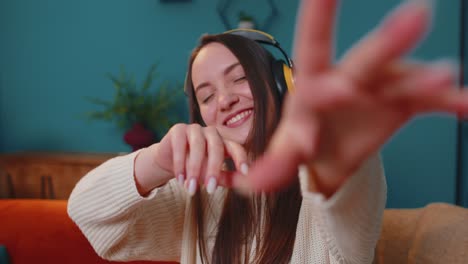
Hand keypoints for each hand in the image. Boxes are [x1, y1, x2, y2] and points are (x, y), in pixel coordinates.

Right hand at [135, 123, 246, 195]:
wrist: (169, 162)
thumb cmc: (195, 169)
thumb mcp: (211, 175)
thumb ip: (226, 178)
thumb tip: (243, 184)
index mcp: (224, 142)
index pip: (236, 148)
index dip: (241, 159)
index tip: (244, 172)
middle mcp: (212, 133)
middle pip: (216, 147)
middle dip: (213, 169)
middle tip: (210, 189)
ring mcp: (195, 129)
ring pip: (198, 147)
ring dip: (194, 169)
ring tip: (190, 188)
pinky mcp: (178, 130)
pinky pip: (180, 146)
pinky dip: (180, 164)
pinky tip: (180, 179)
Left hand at [235, 0, 467, 195]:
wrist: (332, 148)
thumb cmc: (305, 139)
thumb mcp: (287, 151)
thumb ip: (271, 166)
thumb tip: (241, 186)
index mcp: (314, 82)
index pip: (313, 45)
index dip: (319, 17)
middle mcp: (350, 76)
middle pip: (365, 60)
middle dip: (387, 43)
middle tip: (417, 16)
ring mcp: (378, 86)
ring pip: (403, 78)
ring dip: (425, 79)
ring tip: (445, 76)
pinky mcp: (401, 102)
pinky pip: (429, 102)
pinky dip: (448, 103)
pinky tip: (467, 105)